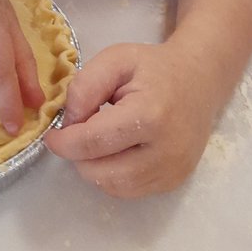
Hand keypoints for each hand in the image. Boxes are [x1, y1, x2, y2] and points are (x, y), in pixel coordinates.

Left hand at [45, 41, 217, 197]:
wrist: (199, 80)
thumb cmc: (154, 68)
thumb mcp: (116, 59)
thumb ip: (85, 86)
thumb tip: (68, 123)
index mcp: (150, 115)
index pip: (93, 142)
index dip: (64, 142)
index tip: (52, 135)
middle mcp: (165, 151)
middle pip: (100, 171)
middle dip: (79, 155)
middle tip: (80, 132)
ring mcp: (172, 171)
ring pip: (112, 186)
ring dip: (94, 167)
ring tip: (100, 139)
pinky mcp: (174, 182)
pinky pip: (128, 191)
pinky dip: (112, 175)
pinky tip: (117, 151)